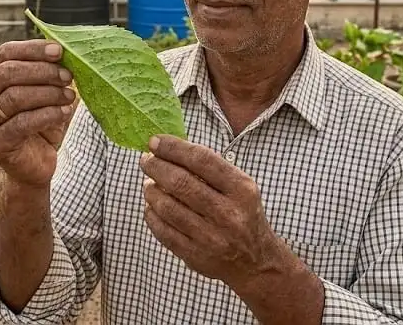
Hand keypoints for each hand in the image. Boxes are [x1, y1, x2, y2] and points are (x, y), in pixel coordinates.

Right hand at [0, 40, 76, 189]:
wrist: (35, 164)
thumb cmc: (39, 124)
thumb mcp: (43, 93)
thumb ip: (46, 73)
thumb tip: (62, 51)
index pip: (5, 53)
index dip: (32, 49)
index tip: (59, 51)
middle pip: (8, 73)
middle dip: (42, 71)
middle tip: (67, 76)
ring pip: (14, 97)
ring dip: (48, 93)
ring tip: (69, 95)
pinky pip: (22, 123)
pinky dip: (47, 114)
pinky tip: (64, 112)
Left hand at [139, 135, 288, 288]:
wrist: (256, 262)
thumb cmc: (242, 214)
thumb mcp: (240, 187)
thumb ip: (211, 169)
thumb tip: (170, 149)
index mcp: (241, 190)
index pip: (202, 160)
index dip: (173, 148)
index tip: (154, 141)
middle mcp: (228, 213)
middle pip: (181, 183)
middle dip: (156, 167)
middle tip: (146, 160)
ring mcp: (211, 237)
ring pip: (168, 207)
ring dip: (151, 191)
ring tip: (148, 184)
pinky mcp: (196, 256)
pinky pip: (163, 231)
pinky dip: (151, 215)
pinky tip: (151, 207)